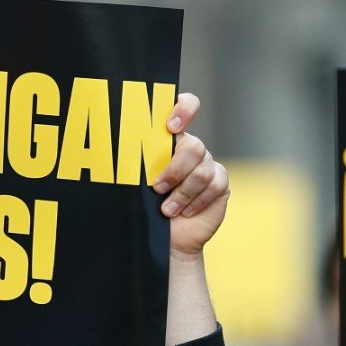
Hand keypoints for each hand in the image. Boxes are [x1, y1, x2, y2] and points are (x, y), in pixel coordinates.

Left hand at [150, 93, 229, 258]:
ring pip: (201, 170)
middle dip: (174, 170)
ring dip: (182, 194)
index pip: (186, 106)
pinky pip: (214, 185)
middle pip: (193, 146)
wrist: (167, 239)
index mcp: (170, 139)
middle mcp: (191, 148)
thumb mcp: (137, 184)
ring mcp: (207, 163)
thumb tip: (125, 157)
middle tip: (157, 189)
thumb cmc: (147, 209)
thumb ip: (139, 164)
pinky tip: (186, 212)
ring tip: (167, 210)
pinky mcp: (220, 182)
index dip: (184, 110)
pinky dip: (197, 201)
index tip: (171, 127)